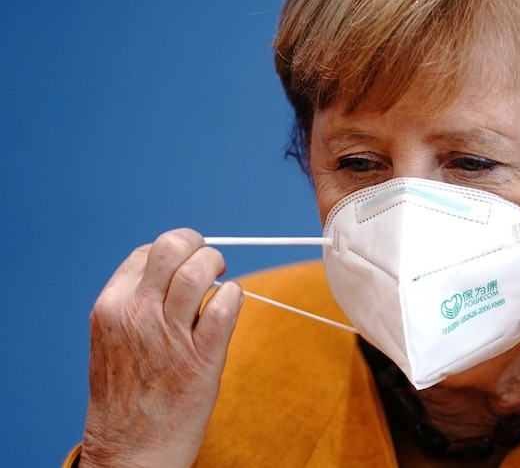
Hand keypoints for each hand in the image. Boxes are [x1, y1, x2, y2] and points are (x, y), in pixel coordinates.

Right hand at [80, 229, 243, 466]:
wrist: (131, 454)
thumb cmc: (127, 401)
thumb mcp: (113, 344)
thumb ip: (136, 309)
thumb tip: (172, 278)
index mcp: (111, 309)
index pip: (145, 253)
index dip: (174, 251)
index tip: (186, 262)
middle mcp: (136, 315)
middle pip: (171, 248)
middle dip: (198, 246)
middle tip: (211, 263)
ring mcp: (168, 336)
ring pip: (199, 272)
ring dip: (218, 267)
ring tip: (223, 279)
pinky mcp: (201, 359)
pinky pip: (225, 307)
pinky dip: (234, 297)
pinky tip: (232, 304)